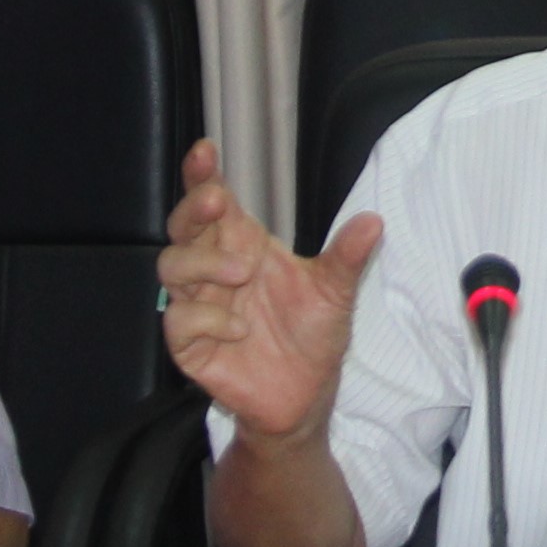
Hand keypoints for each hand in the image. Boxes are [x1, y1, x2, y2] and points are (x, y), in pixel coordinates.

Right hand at [158, 137, 383, 444]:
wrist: (305, 395)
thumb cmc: (312, 334)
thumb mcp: (335, 293)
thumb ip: (347, 257)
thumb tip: (374, 220)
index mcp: (241, 244)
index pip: (213, 202)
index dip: (202, 174)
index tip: (205, 150)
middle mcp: (213, 268)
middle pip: (182, 226)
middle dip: (193, 208)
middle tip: (219, 202)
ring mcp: (197, 304)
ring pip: (171, 266)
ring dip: (204, 263)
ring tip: (244, 272)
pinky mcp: (189, 344)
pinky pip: (179, 320)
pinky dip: (208, 318)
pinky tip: (240, 327)